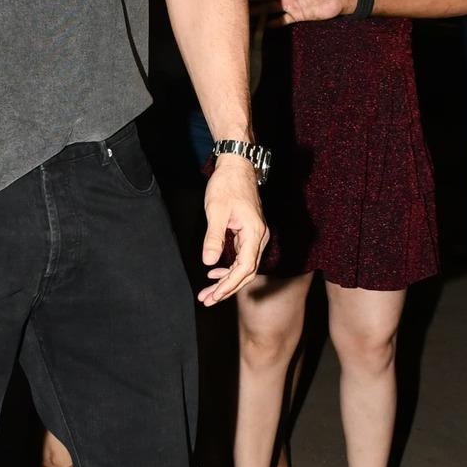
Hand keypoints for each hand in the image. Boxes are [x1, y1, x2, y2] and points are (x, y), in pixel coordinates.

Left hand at [199, 155, 268, 304]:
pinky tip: (215, 274)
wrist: (237, 166)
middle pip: (246, 272)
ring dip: (227, 281)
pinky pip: (242, 257)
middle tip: (207, 300)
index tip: (214, 295)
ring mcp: (256, 236)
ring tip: (208, 293)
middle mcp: (259, 237)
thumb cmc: (227, 185)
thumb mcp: (216, 212)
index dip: (229, 285)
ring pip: (244, 267)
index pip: (244, 268)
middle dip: (227, 288)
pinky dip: (229, 268)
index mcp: (254, 233)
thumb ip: (214, 238)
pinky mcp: (249, 233)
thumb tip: (209, 262)